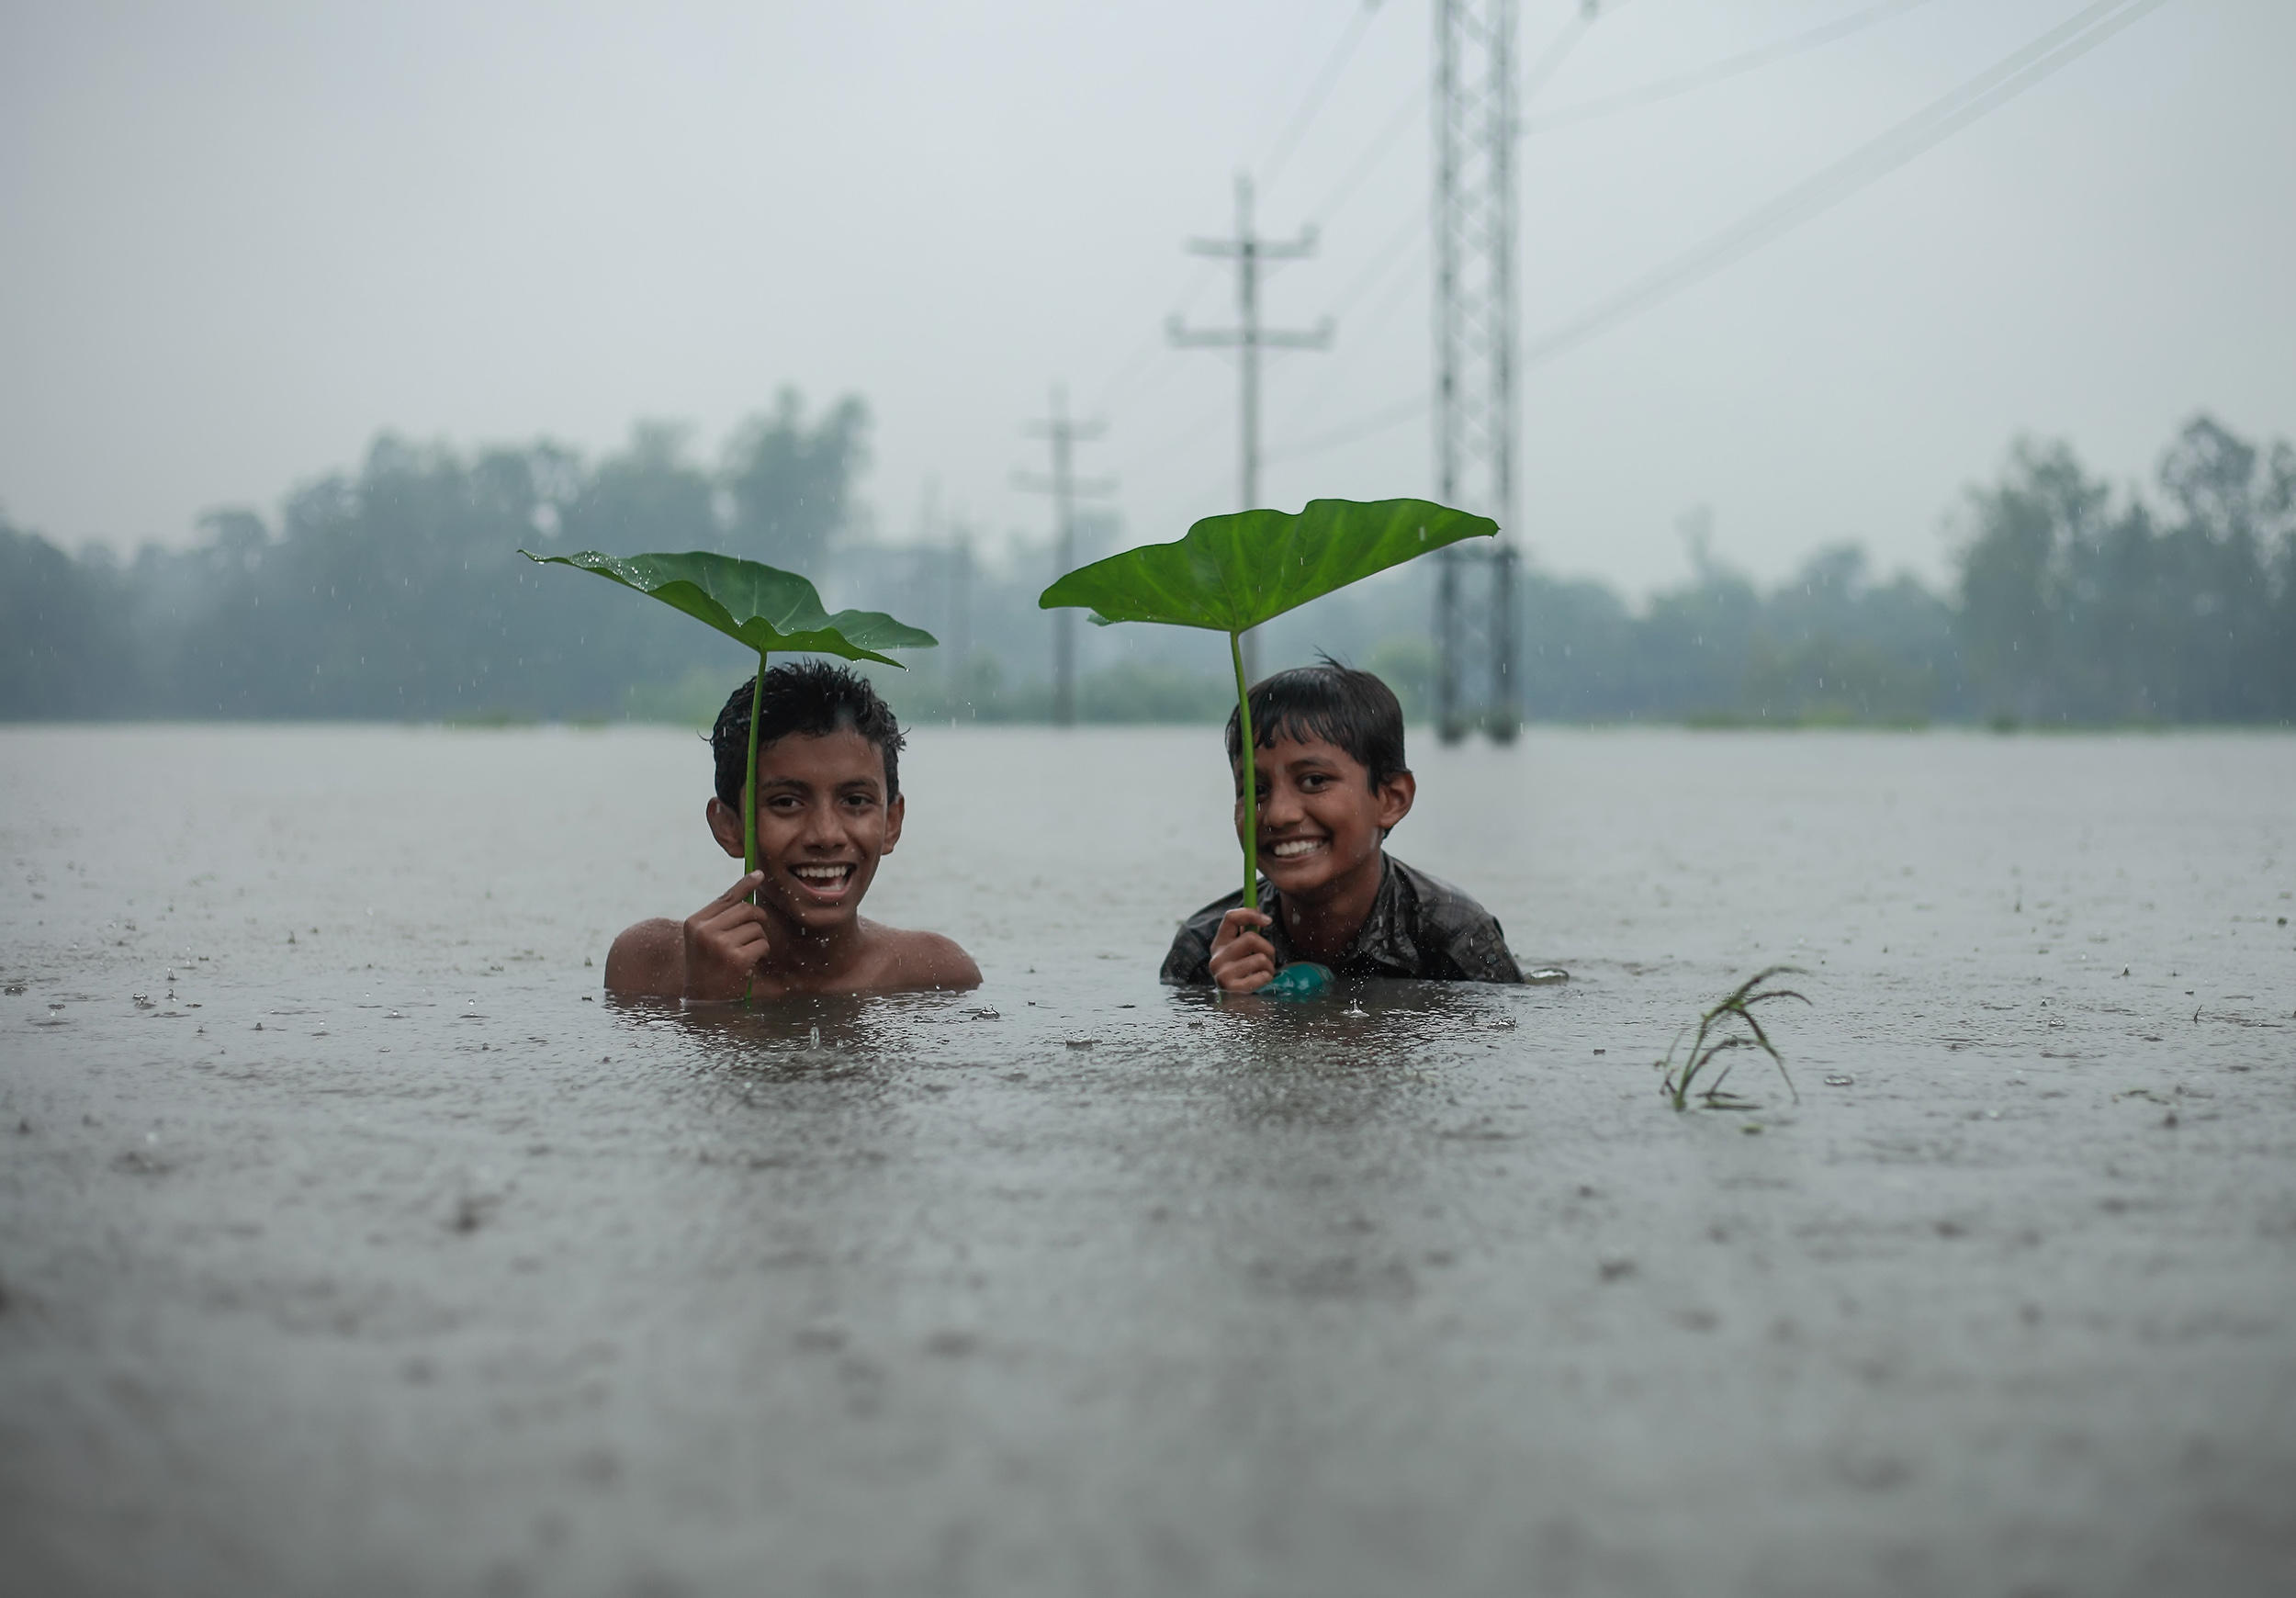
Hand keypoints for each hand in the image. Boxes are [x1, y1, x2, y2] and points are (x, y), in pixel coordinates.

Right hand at [682, 871, 768, 1001]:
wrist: (700, 997)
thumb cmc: (706, 963)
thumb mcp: (704, 937)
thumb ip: (721, 915)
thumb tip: (749, 886)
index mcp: (695, 922)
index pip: (726, 897)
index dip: (745, 885)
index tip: (759, 875)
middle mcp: (705, 931)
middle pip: (746, 910)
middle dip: (757, 919)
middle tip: (756, 930)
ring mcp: (720, 945)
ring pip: (756, 927)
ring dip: (759, 939)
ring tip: (746, 952)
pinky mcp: (736, 959)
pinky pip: (762, 944)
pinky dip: (762, 952)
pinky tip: (750, 963)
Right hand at [1207, 907, 1275, 994]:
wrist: (1235, 1003)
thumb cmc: (1242, 970)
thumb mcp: (1241, 949)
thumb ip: (1247, 929)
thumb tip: (1256, 905)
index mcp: (1219, 943)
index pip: (1230, 917)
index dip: (1251, 914)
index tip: (1268, 920)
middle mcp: (1216, 957)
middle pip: (1251, 938)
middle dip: (1268, 948)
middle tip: (1269, 958)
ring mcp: (1221, 973)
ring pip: (1261, 958)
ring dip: (1270, 966)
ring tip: (1264, 972)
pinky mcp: (1231, 988)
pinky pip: (1262, 976)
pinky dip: (1267, 977)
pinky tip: (1260, 981)